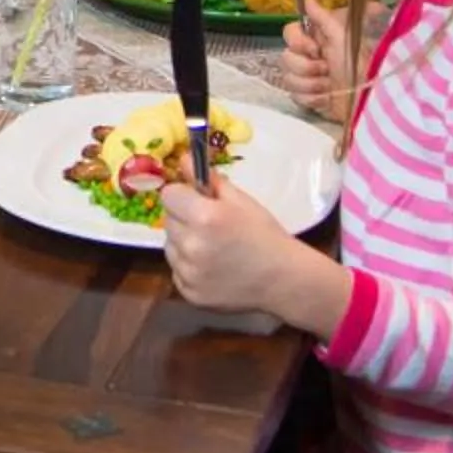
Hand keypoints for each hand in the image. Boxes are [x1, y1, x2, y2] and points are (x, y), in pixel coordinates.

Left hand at [159, 176, 347, 332]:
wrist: (284, 279)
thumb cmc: (265, 234)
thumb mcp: (241, 200)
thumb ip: (208, 180)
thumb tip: (183, 159)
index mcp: (204, 217)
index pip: (169, 195)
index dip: (183, 195)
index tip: (197, 201)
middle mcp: (191, 245)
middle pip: (168, 221)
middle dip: (184, 218)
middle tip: (210, 225)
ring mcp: (189, 272)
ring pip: (170, 247)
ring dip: (184, 243)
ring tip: (213, 248)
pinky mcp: (189, 293)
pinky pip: (177, 271)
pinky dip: (189, 268)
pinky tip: (213, 267)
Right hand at [281, 0, 354, 119]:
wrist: (365, 98)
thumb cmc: (357, 65)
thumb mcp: (343, 37)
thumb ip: (322, 17)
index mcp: (316, 40)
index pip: (289, 33)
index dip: (298, 43)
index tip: (316, 50)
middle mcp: (309, 57)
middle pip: (285, 58)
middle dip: (307, 68)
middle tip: (328, 70)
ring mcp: (307, 78)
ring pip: (288, 78)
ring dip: (311, 84)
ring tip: (330, 86)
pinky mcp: (307, 98)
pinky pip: (295, 96)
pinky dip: (312, 99)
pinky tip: (327, 98)